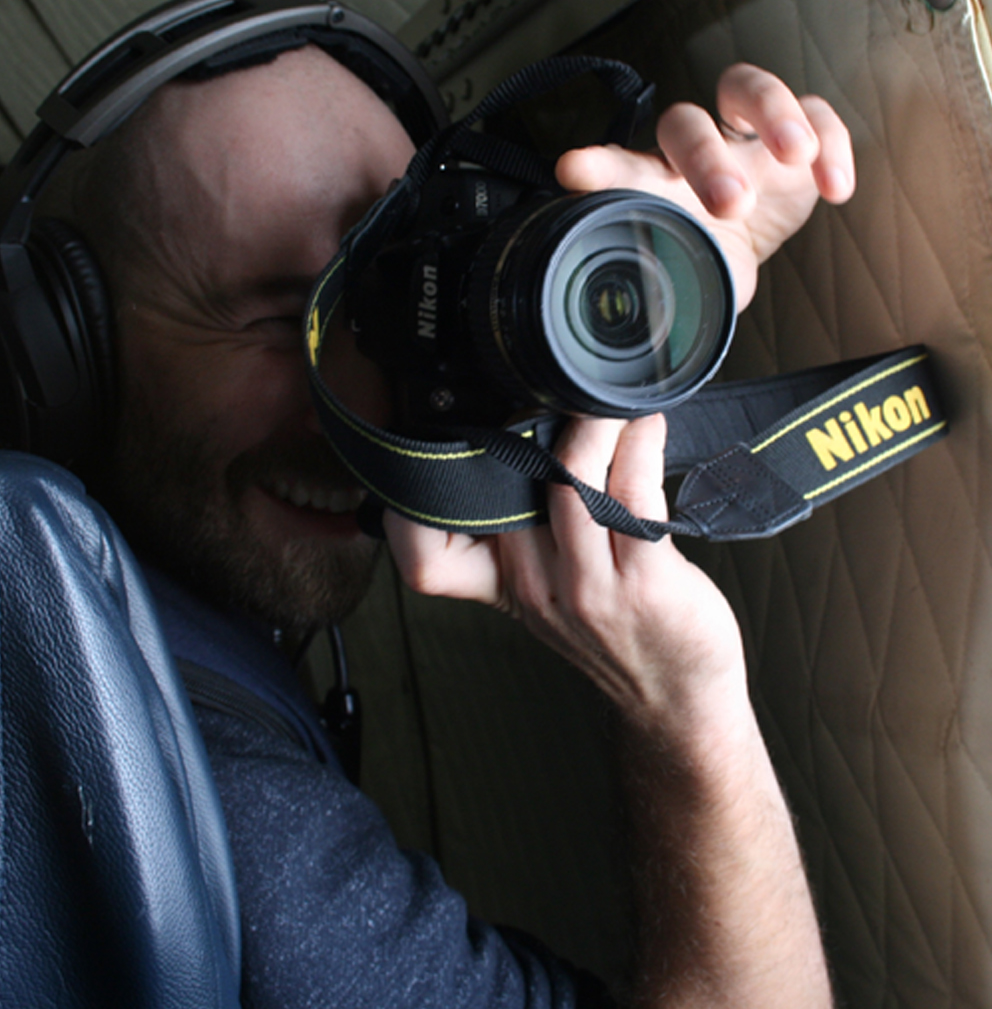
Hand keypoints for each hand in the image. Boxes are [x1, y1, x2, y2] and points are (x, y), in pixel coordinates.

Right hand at [385, 415, 747, 741]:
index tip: (454, 446)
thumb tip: (522, 450)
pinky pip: (631, 495)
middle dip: (524, 428)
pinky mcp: (644, 581)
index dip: (419, 504)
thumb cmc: (622, 638)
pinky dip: (638, 446)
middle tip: (553, 394)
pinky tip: (645, 426)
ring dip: (590, 427)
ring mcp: (588, 586)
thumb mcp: (548, 596)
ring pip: (567, 482)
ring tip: (608, 403)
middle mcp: (536, 584)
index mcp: (504, 584)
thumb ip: (524, 538)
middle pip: (504, 489)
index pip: (426, 555)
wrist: (677, 702)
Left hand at [555, 63, 854, 309]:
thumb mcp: (674, 283)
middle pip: (685, 124)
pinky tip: (835, 189)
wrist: (730, 250)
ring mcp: (741, 137)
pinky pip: (818, 115)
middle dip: (707, 158)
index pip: (615, 168)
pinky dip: (832, 143)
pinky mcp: (794, 137)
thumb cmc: (690, 259)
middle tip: (730, 202)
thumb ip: (654, 294)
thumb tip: (631, 354)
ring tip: (794, 156)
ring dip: (773, 114)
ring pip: (747, 89)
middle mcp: (688, 152)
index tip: (575, 171)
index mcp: (647, 184)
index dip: (598, 167)